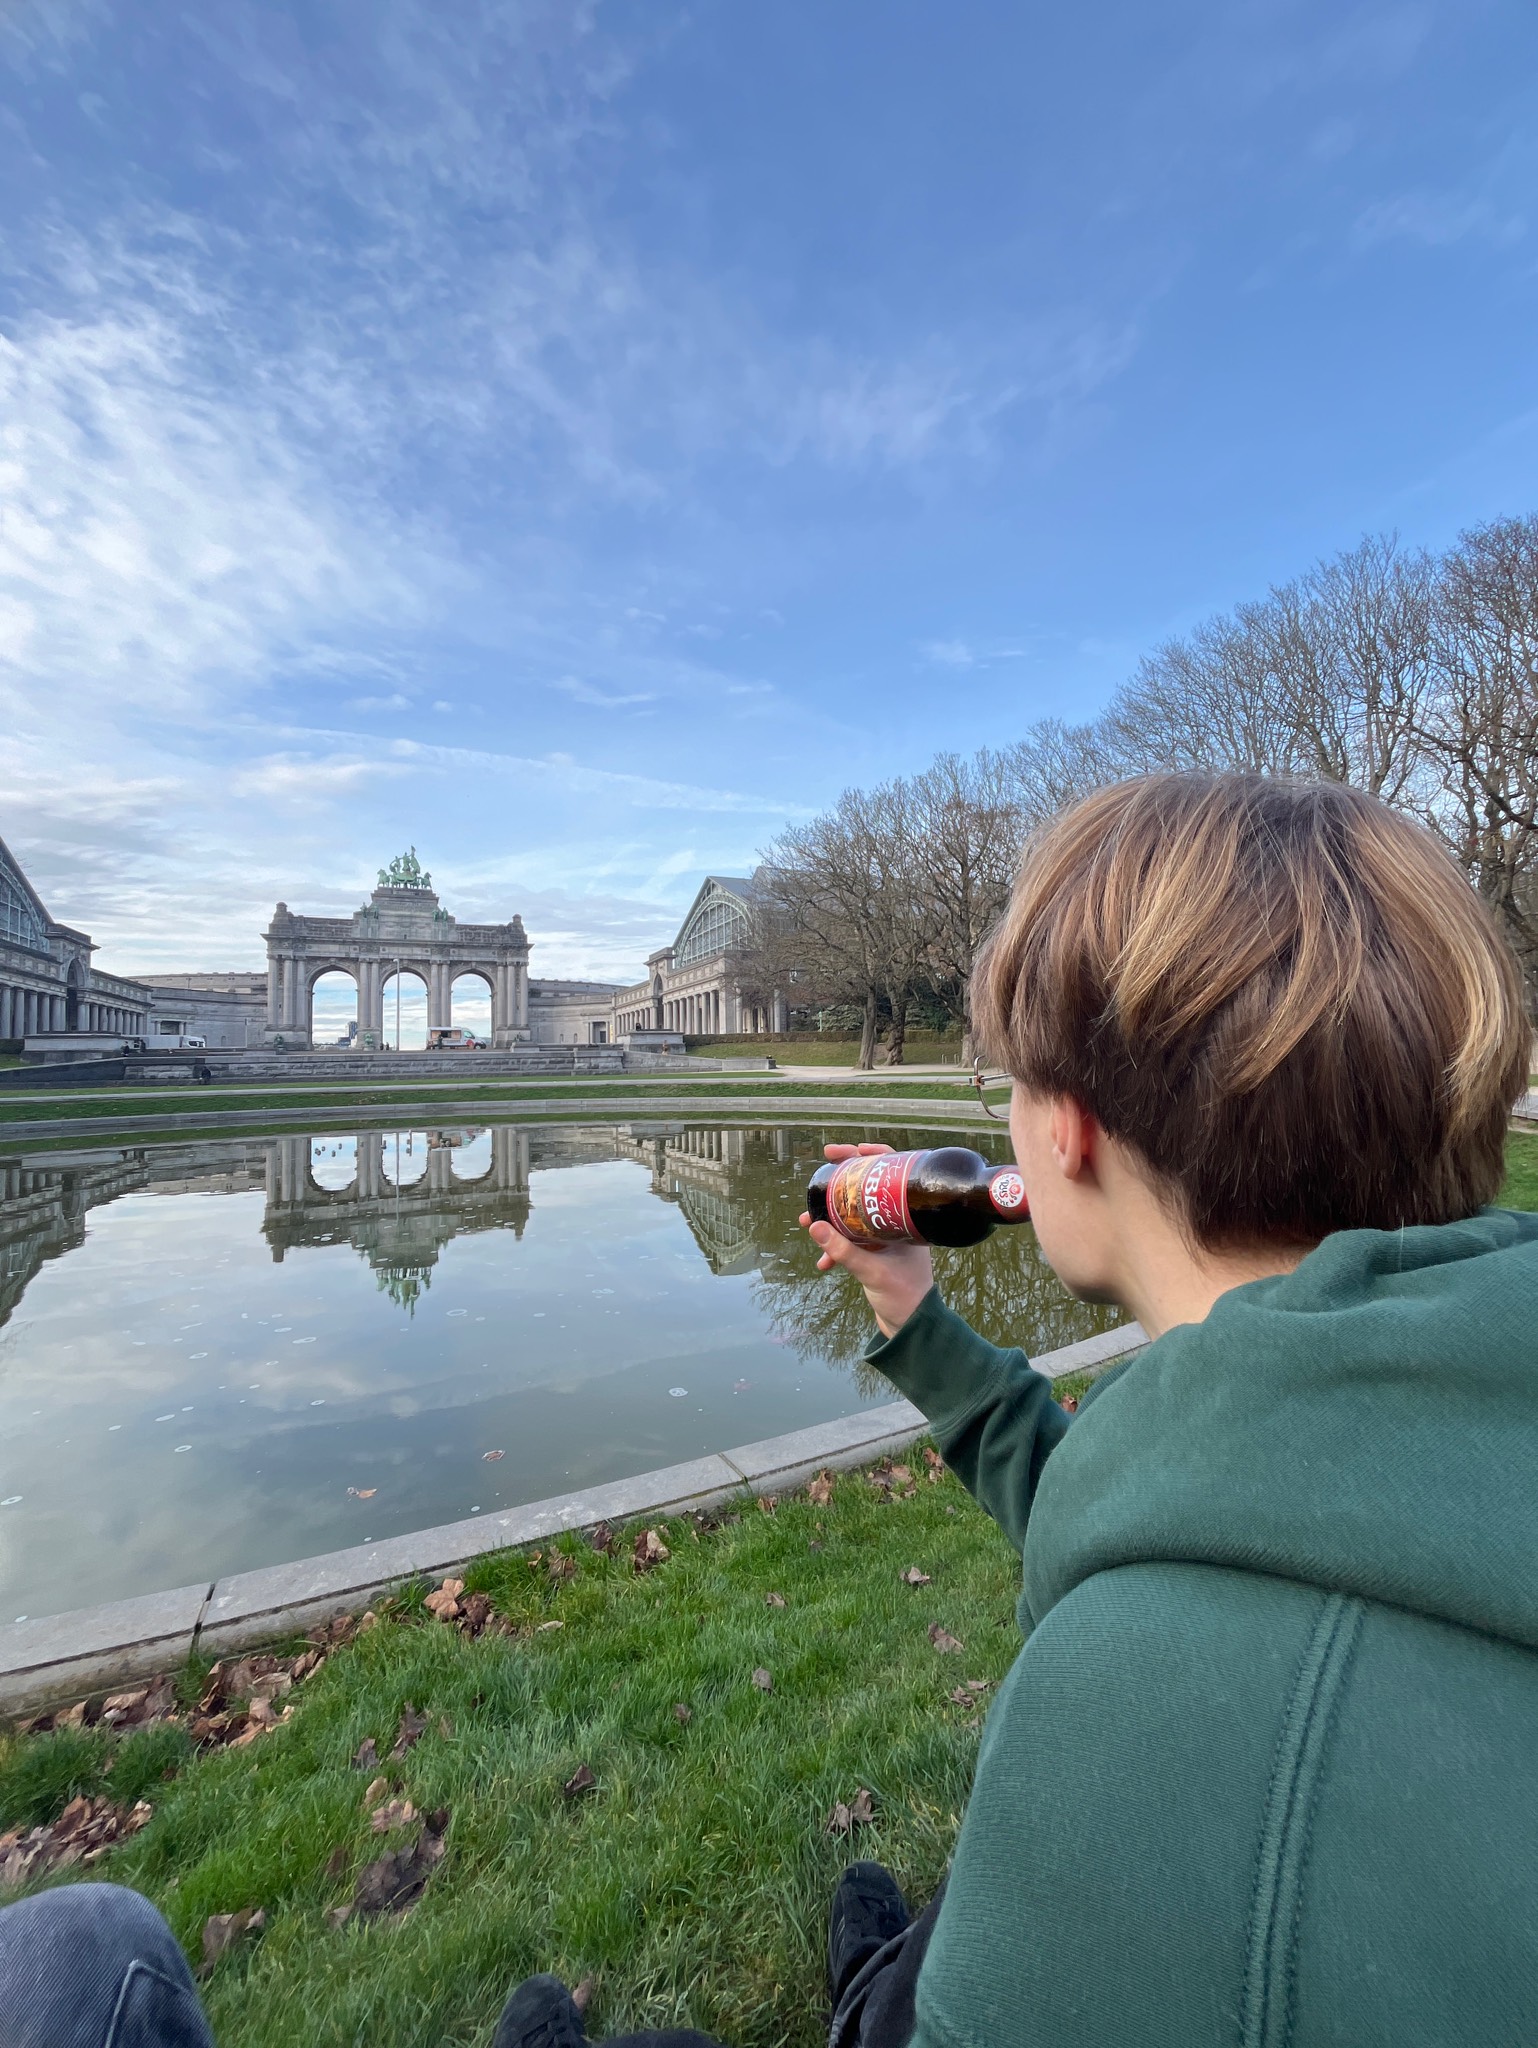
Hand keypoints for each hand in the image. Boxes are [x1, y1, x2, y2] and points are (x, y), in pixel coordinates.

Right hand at [799, 1143, 934, 1338]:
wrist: (912, 1326)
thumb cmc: (904, 1297)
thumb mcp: (871, 1271)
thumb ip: (842, 1251)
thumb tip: (813, 1225)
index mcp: (907, 1218)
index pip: (890, 1171)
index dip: (866, 1155)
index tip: (840, 1152)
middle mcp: (897, 1222)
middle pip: (867, 1188)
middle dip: (839, 1183)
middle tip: (819, 1170)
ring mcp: (886, 1237)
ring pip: (854, 1216)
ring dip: (830, 1218)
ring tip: (806, 1220)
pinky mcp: (876, 1254)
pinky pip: (851, 1241)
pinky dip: (836, 1247)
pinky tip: (822, 1262)